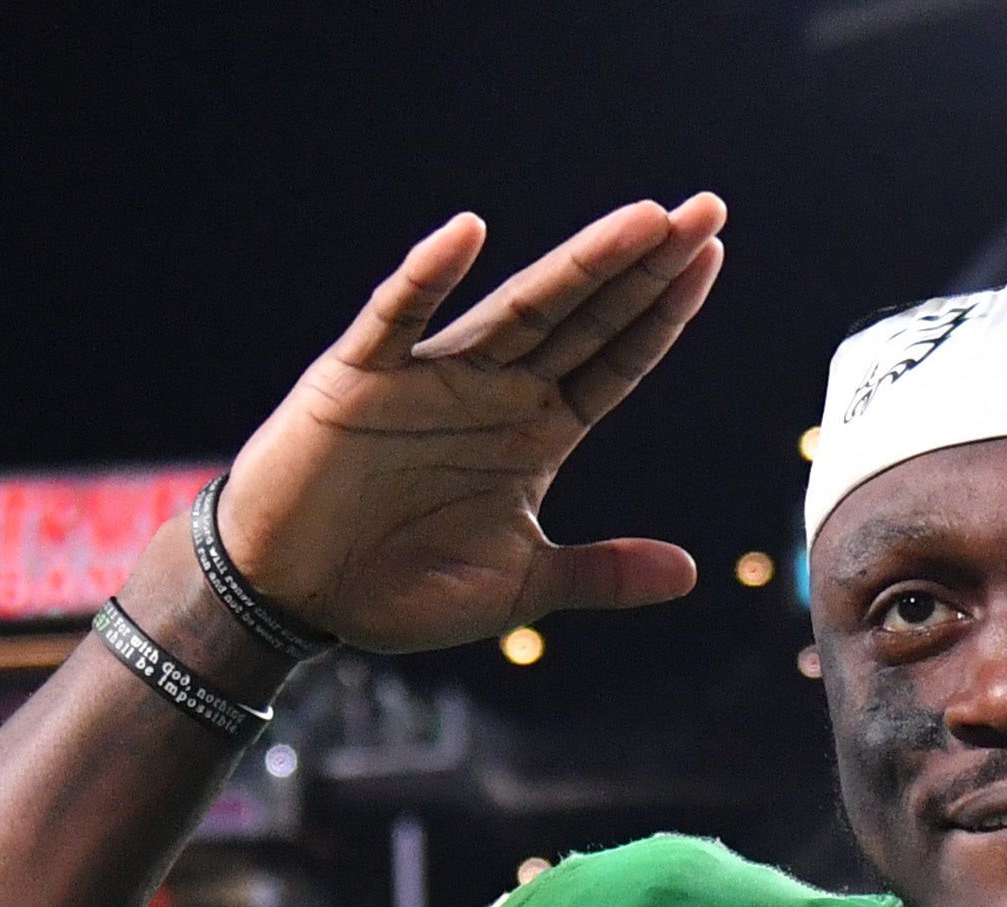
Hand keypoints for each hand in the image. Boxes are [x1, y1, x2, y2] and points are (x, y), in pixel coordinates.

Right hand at [220, 195, 727, 654]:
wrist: (296, 597)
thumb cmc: (399, 588)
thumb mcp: (518, 590)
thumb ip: (600, 575)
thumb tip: (689, 574)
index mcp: (536, 433)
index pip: (616, 361)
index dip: (662, 314)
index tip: (710, 260)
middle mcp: (494, 391)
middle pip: (585, 317)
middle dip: (645, 266)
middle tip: (708, 209)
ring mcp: (430, 378)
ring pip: (517, 308)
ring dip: (579, 264)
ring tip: (641, 219)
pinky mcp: (359, 380)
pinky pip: (397, 319)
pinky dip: (427, 277)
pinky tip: (466, 235)